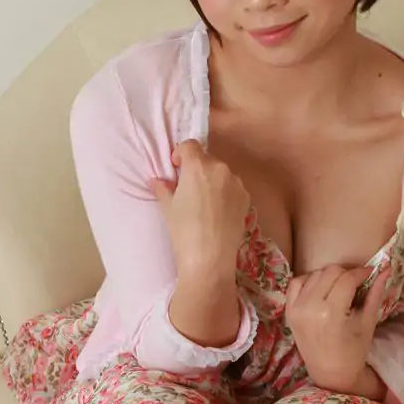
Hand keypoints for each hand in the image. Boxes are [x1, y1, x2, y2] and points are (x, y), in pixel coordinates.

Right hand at [151, 140, 249, 277]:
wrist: (210, 259)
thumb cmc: (183, 231)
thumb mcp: (168, 208)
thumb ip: (163, 188)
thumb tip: (157, 181)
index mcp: (198, 166)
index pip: (190, 145)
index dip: (181, 154)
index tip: (176, 169)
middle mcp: (220, 168)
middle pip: (206, 159)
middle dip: (197, 169)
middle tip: (188, 190)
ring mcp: (236, 183)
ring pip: (221, 174)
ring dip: (212, 181)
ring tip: (204, 204)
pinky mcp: (246, 198)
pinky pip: (232, 188)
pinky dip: (224, 193)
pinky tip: (218, 213)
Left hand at [284, 264, 388, 395]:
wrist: (331, 373)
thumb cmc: (354, 351)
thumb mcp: (368, 322)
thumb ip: (375, 293)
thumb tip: (386, 268)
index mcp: (331, 312)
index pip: (347, 278)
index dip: (361, 272)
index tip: (370, 273)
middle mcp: (310, 307)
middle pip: (330, 271)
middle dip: (346, 273)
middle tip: (355, 283)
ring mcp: (296, 308)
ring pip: (314, 274)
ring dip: (329, 276)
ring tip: (339, 289)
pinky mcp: (289, 310)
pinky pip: (296, 283)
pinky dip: (309, 280)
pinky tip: (321, 289)